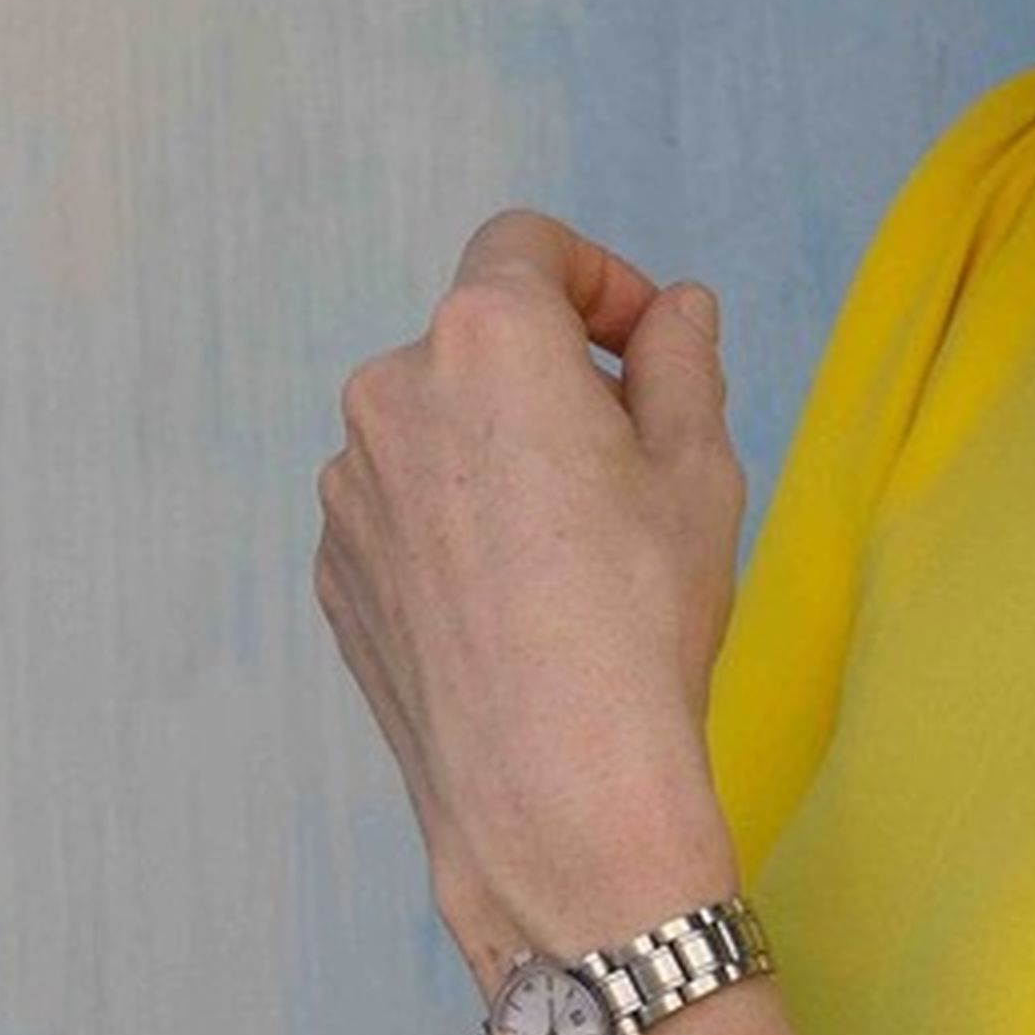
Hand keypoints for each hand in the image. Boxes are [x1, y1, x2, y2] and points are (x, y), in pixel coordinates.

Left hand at [314, 213, 743, 958]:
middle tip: (632, 463)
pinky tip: (519, 606)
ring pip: (437, 430)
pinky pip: (403, 512)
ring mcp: (349, 489)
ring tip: (574, 553)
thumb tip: (674, 311)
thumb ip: (681, 360)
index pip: (526, 246)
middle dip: (555, 376)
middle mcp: (390, 393)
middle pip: (479, 341)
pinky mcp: (336, 569)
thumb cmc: (637, 620)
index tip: (646, 343)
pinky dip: (457, 528)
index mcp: (485, 340)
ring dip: (499, 454)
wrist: (552, 788)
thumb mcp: (698, 469)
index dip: (598, 278)